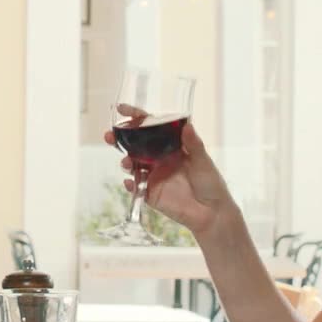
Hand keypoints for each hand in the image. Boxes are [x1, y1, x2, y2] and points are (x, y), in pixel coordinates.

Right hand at [106, 121, 238, 236]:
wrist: (212, 212)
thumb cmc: (210, 183)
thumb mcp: (203, 161)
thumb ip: (193, 144)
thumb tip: (187, 126)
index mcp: (170, 146)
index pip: (150, 128)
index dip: (136, 118)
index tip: (122, 109)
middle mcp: (158, 159)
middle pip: (134, 145)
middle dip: (120, 139)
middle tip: (110, 136)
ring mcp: (153, 176)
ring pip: (132, 165)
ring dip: (126, 162)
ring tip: (127, 163)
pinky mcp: (150, 194)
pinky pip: (135, 188)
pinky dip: (130, 185)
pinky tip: (130, 183)